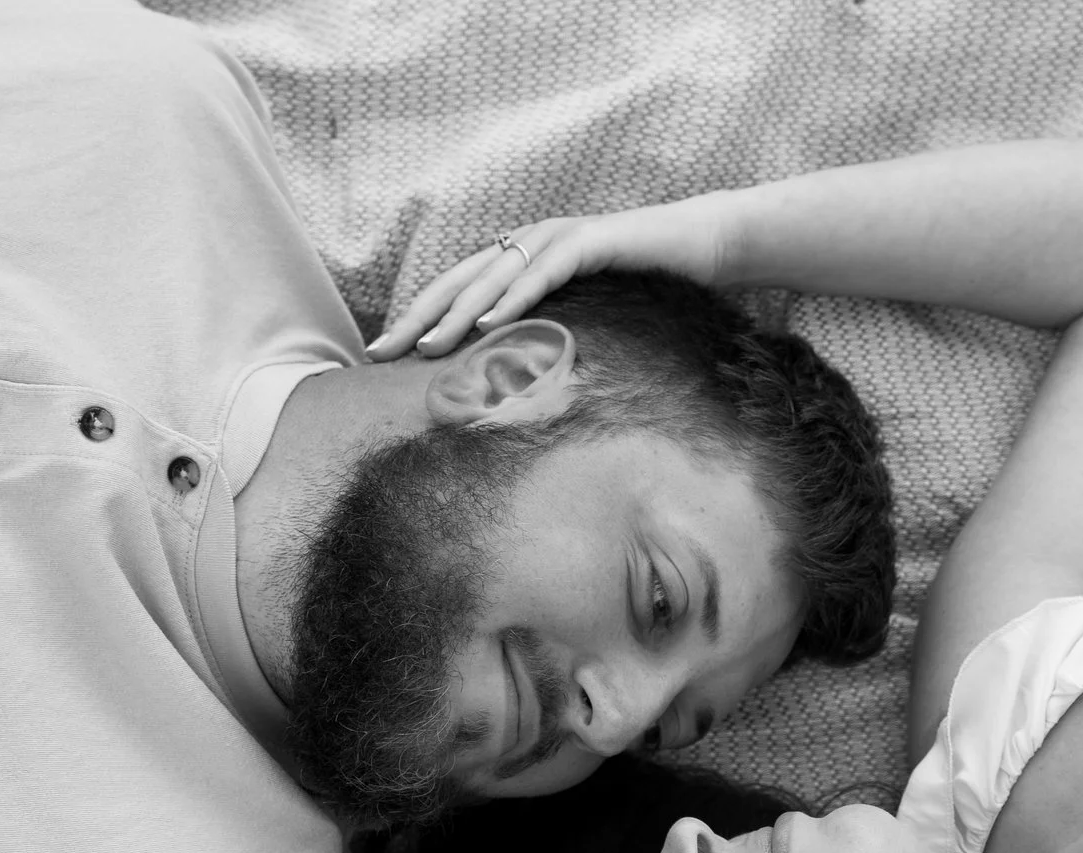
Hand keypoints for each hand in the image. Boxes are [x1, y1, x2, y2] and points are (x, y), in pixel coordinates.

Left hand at [364, 195, 732, 360]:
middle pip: (459, 280)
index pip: (455, 291)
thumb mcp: (585, 319)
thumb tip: (508, 384)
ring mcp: (556, 237)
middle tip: (382, 352)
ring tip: (428, 345)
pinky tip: (489, 323)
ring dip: (458, 312)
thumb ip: (545, 338)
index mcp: (519, 260)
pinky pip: (543, 270)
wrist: (701, 250)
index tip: (382, 354)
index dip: (416, 319)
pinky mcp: (589, 240)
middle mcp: (528, 243)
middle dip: (418, 316)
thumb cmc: (644, 290)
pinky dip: (515, 297)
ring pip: (494, 275)